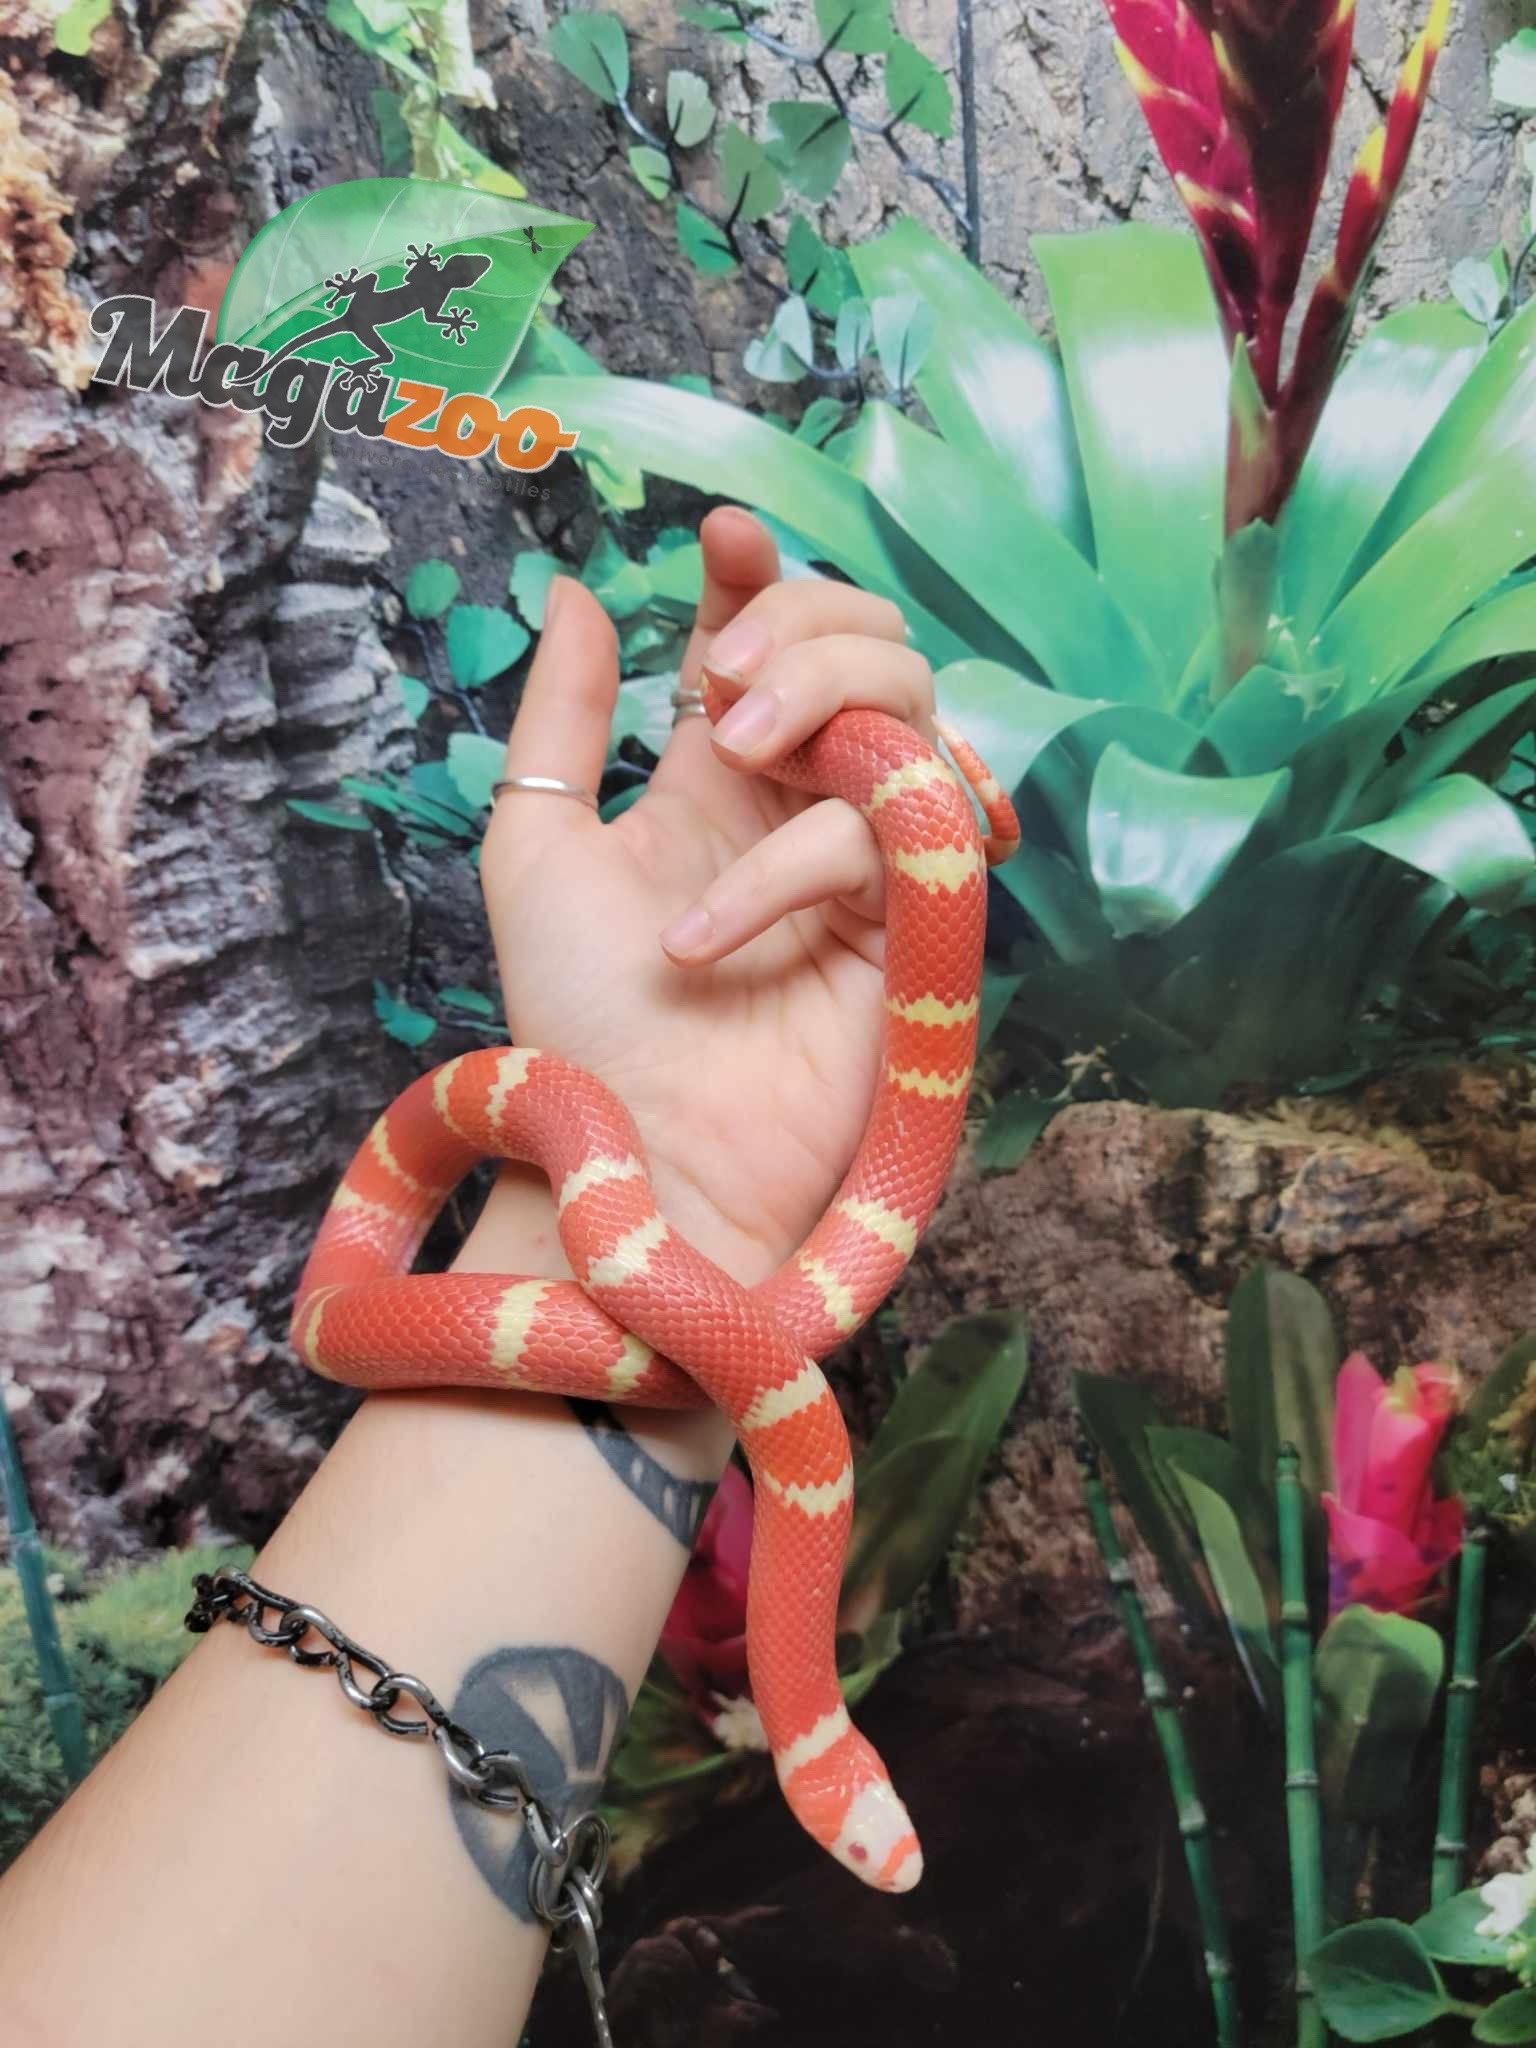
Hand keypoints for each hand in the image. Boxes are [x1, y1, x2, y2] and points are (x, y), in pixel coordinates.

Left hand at [478, 508, 939, 1287]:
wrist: (641, 1161)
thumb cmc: (580, 1021)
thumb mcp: (535, 848)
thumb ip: (561, 717)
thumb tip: (575, 591)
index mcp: (712, 774)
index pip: (766, 634)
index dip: (761, 571)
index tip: (722, 536)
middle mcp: (799, 798)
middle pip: (865, 641)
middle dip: (805, 622)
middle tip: (724, 684)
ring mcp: (865, 853)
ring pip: (911, 702)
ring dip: (826, 691)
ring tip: (732, 750)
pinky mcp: (915, 919)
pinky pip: (888, 830)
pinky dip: (796, 860)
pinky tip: (707, 935)